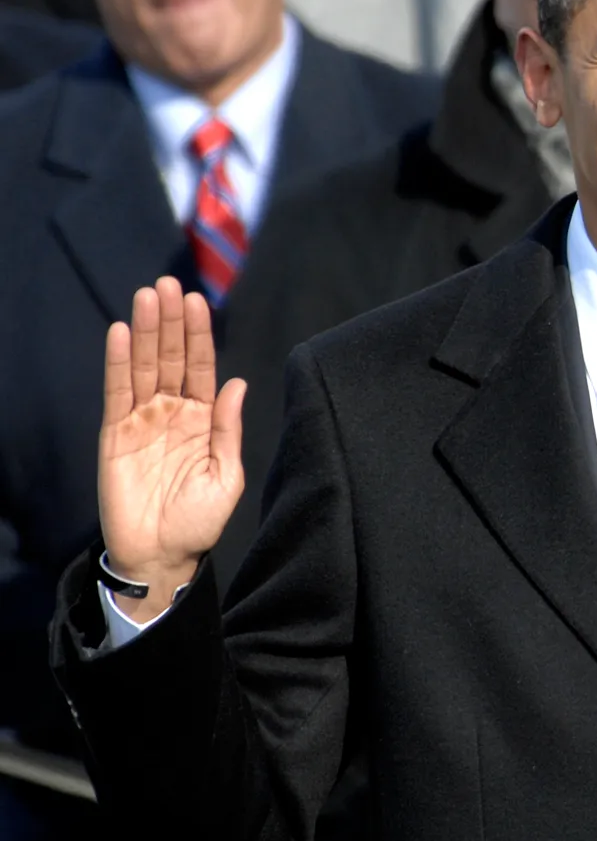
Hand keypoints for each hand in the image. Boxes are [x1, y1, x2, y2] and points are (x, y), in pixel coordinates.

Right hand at [98, 277, 245, 620]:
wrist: (164, 556)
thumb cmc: (200, 521)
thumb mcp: (226, 475)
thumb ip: (228, 428)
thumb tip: (238, 383)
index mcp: (202, 419)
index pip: (200, 367)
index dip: (198, 335)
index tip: (198, 300)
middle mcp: (172, 413)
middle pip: (169, 357)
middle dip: (170, 321)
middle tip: (168, 284)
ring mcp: (142, 421)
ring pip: (143, 367)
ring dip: (144, 331)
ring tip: (146, 296)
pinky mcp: (115, 435)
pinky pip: (116, 393)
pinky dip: (117, 363)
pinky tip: (119, 334)